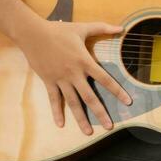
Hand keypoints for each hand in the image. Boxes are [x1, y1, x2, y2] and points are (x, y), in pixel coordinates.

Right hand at [17, 19, 131, 134]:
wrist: (32, 33)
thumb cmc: (59, 30)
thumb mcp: (82, 28)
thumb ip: (103, 28)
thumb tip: (122, 28)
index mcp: (85, 62)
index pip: (105, 79)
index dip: (118, 91)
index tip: (128, 102)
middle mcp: (74, 74)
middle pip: (90, 97)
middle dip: (100, 113)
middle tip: (110, 127)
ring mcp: (60, 79)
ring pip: (73, 102)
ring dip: (81, 118)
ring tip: (88, 133)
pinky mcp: (48, 81)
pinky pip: (54, 99)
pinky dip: (57, 112)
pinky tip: (61, 125)